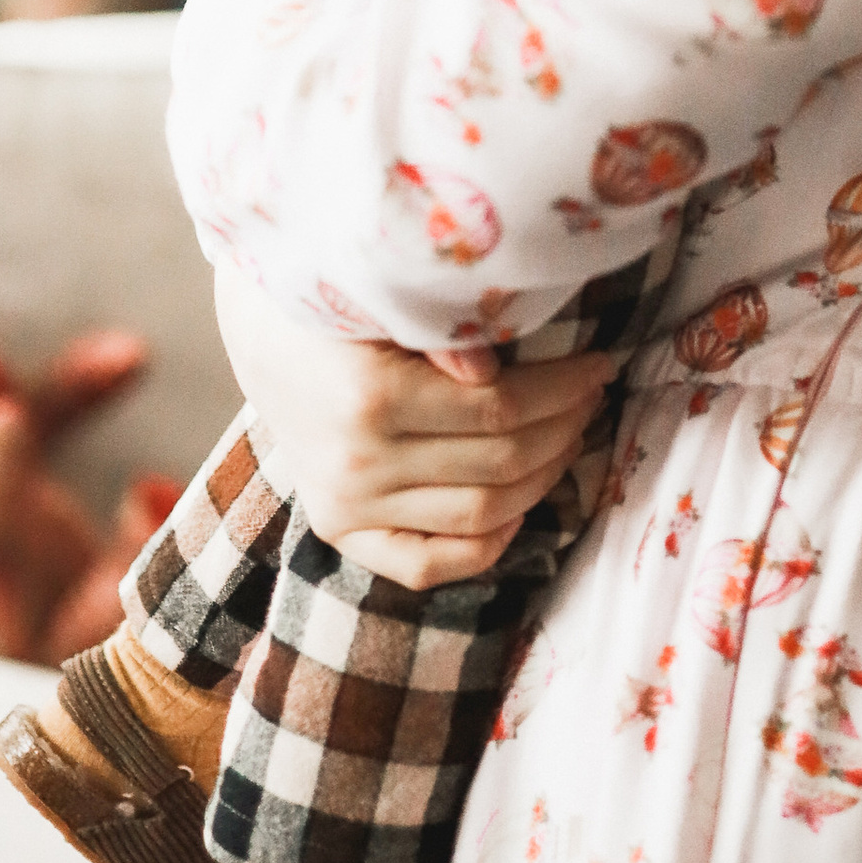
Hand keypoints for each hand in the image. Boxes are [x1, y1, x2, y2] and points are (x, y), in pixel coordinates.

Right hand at [213, 270, 616, 589]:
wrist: (261, 331)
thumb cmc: (335, 299)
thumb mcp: (383, 297)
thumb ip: (441, 331)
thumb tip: (494, 367)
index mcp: (372, 396)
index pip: (503, 408)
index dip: (566, 389)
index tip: (600, 364)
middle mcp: (359, 463)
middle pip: (501, 462)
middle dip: (564, 427)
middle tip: (591, 395)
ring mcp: (347, 506)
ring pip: (479, 515)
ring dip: (542, 478)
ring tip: (569, 436)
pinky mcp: (340, 531)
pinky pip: (427, 566)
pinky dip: (486, 545)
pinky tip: (520, 507)